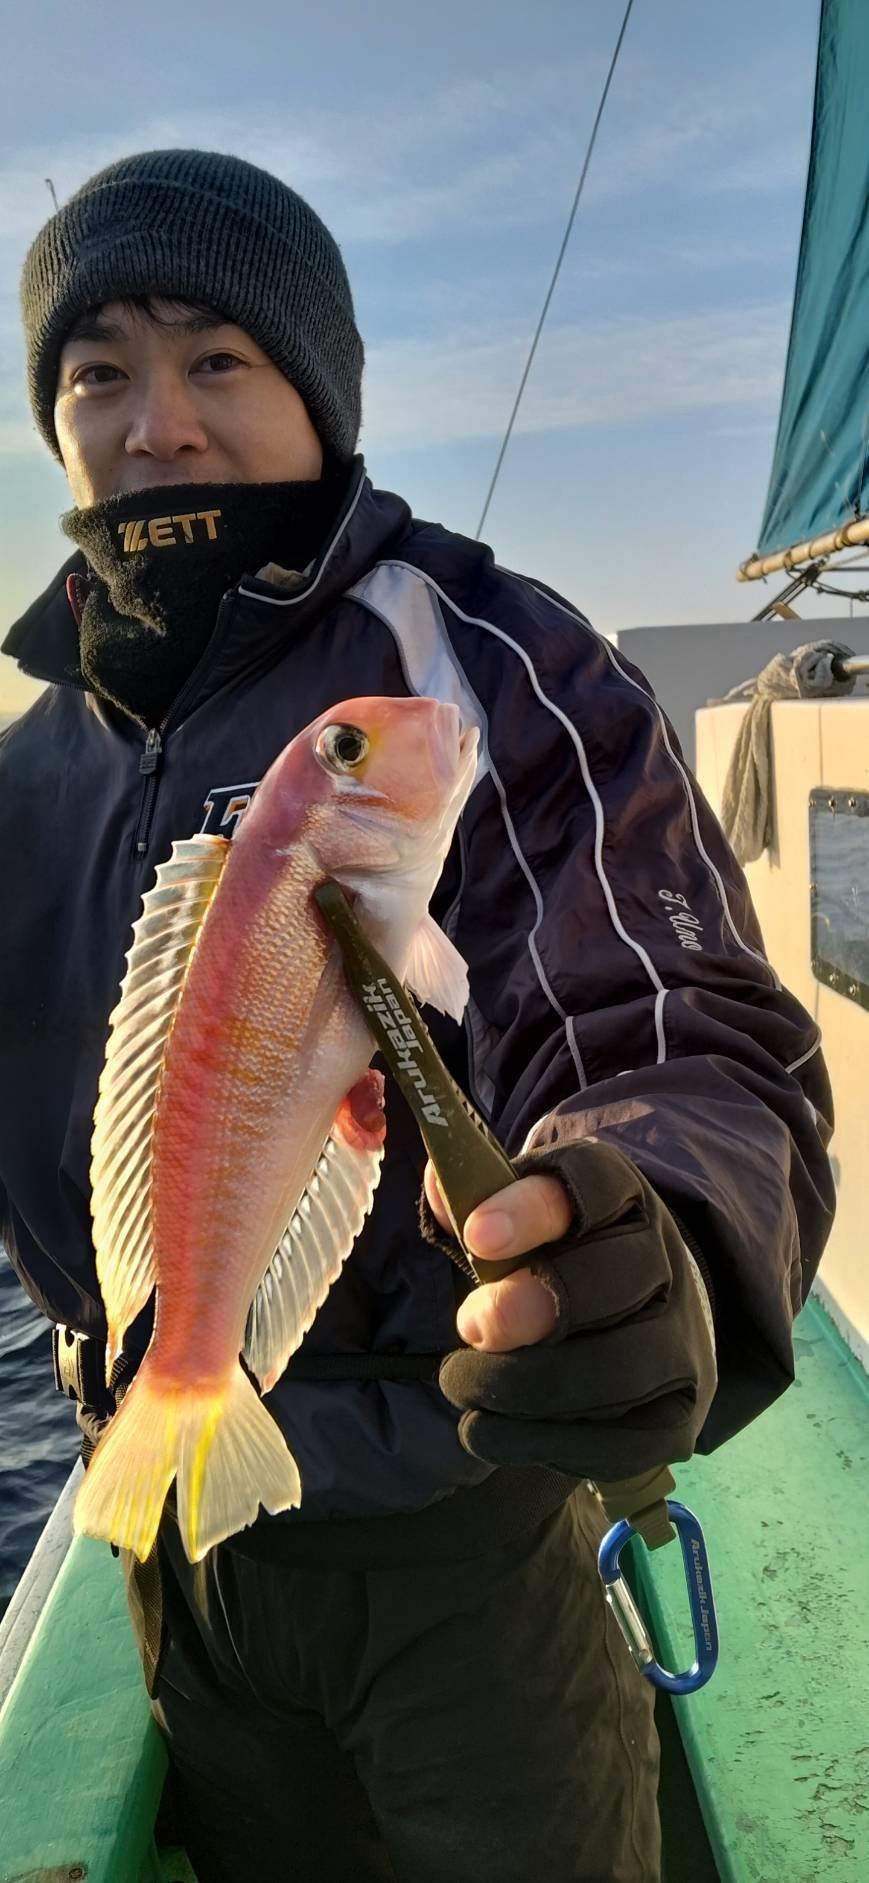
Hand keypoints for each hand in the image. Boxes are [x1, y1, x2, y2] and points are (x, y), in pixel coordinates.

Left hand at [427, 1138, 717, 1482]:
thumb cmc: (555, 1261)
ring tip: (461, 1384)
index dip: (532, 1209)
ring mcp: (680, 1342)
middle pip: (613, 1277)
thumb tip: (441, 1192)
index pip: (593, 1183)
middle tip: (469, 1325)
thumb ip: (473, 1202)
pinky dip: (543, 1441)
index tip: (476, 1237)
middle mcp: (665, 1262)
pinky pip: (623, 1440)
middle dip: (532, 1305)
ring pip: (621, 1366)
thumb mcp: (516, 1218)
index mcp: (624, 1198)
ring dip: (527, 1383)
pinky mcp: (676, 1418)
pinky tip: (486, 1429)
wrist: (641, 1320)